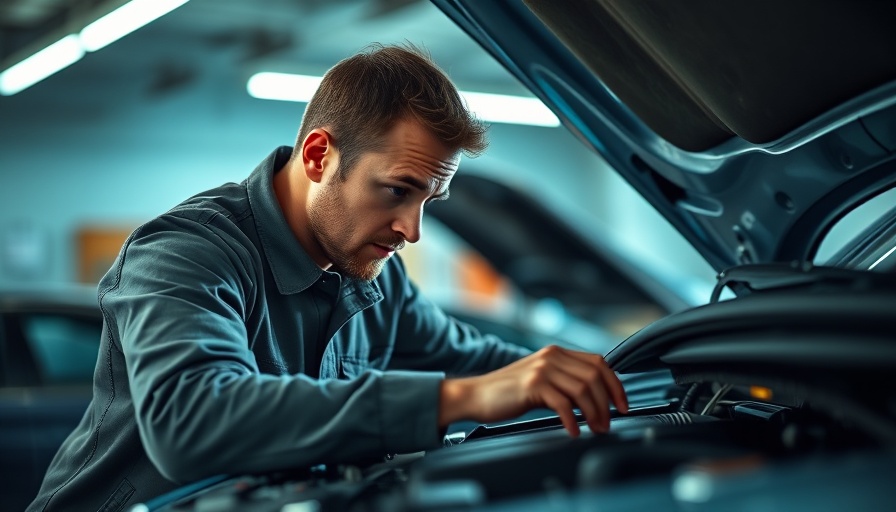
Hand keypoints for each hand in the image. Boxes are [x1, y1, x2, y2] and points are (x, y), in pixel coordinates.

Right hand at [439, 345, 627, 436]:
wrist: (475, 395)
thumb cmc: (508, 393)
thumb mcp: (541, 381)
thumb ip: (565, 383)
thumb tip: (595, 400)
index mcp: (557, 353)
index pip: (599, 362)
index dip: (615, 385)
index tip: (622, 405)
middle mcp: (552, 356)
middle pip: (595, 376)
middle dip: (607, 403)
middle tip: (607, 423)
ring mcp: (542, 369)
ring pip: (583, 389)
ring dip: (594, 413)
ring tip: (594, 428)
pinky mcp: (532, 385)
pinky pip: (563, 404)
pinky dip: (573, 420)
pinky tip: (573, 431)